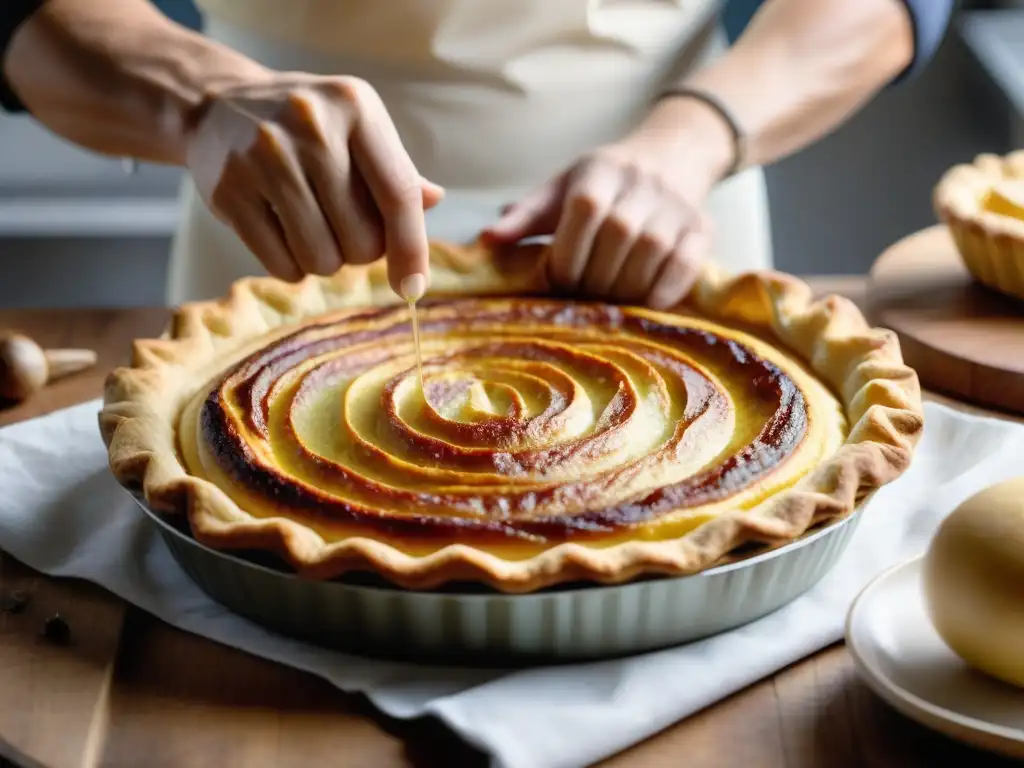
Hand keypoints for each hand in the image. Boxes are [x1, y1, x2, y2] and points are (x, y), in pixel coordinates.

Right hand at [185, 72, 443, 298]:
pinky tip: (283, 235)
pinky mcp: (229, 190)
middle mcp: (311, 126)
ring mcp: (265, 157)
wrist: (216, 106)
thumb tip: (433, 201)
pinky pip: (281, 264)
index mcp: (355, 106)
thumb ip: (397, 169)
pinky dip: (291, 266)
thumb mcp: (357, 128)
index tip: (414, 289)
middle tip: (342, 228)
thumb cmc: (307, 127)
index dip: (412, 248)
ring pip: (321, 258)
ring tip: (312, 229)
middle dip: (360, 251)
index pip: (397, 193)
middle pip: (362, 238)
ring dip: (325, 261)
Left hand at [484, 97, 732, 309]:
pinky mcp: (703, 228)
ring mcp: (676, 206)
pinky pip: (686, 263)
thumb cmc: (604, 182)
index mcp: (601, 171)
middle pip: (618, 235)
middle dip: (593, 276)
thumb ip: (527, 216)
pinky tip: (643, 306)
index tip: (555, 278)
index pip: (585, 209)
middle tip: (579, 298)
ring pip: (651, 251)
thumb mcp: (562, 189)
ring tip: (606, 304)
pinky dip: (664, 290)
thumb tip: (486, 240)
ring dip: (624, 287)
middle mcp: (642, 184)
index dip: (567, 251)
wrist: (672, 157)